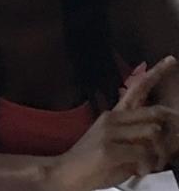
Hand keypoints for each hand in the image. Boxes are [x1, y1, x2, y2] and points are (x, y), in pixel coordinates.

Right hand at [48, 57, 178, 190]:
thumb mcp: (116, 144)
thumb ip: (136, 136)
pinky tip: (140, 171)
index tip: (171, 59)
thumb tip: (163, 134)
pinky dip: (148, 165)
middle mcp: (112, 118)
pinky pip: (144, 153)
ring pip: (153, 132)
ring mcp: (110, 132)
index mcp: (114, 115)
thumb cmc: (93, 161)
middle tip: (176, 144)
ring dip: (160, 152)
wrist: (65, 173)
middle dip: (172, 130)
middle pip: (155, 112)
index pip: (137, 89)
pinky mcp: (110, 149)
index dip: (156, 74)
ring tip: (153, 164)